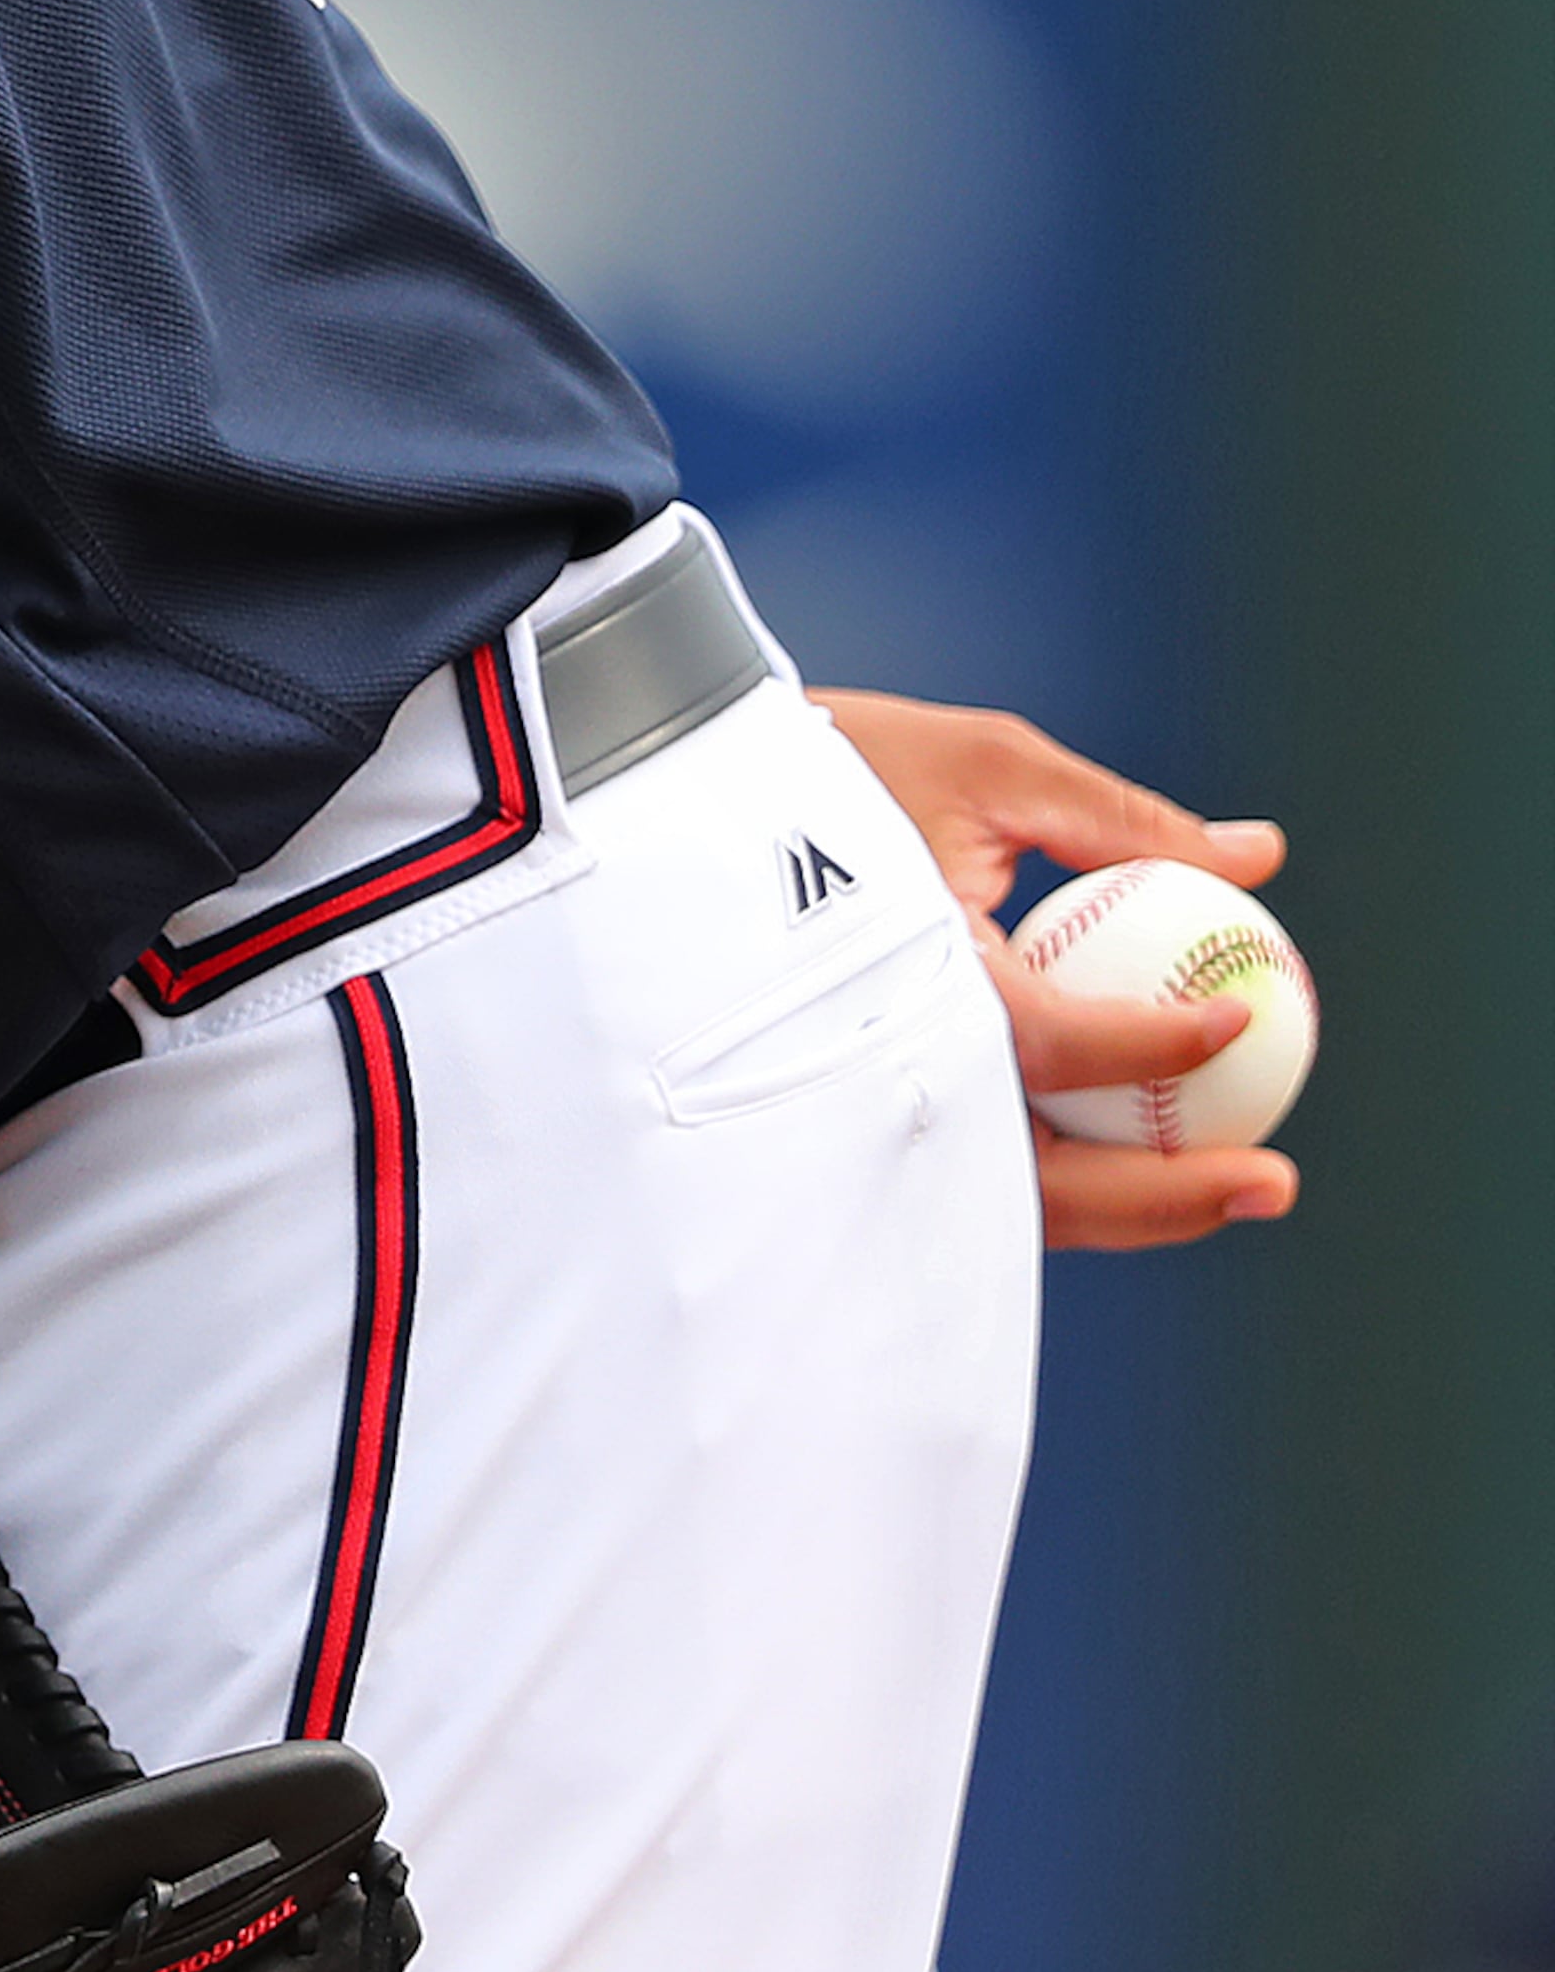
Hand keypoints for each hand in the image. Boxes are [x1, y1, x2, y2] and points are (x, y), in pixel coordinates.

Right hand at [809, 689, 1298, 1248]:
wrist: (699, 798)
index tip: (1239, 1019)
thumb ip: (1126, 820)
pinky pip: (985, 1167)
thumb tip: (1261, 857)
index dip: (1163, 1046)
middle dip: (1170, 1196)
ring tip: (1240, 1189)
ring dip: (1133, 1209)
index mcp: (912, 981)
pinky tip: (1152, 1158)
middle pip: (1042, 1176)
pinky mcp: (870, 1108)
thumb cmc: (846, 762)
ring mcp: (871, 1100)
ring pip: (1014, 1198)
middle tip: (1272, 1183)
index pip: (1060, 1046)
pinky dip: (1076, 1178)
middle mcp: (888, 1063)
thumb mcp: (991, 763)